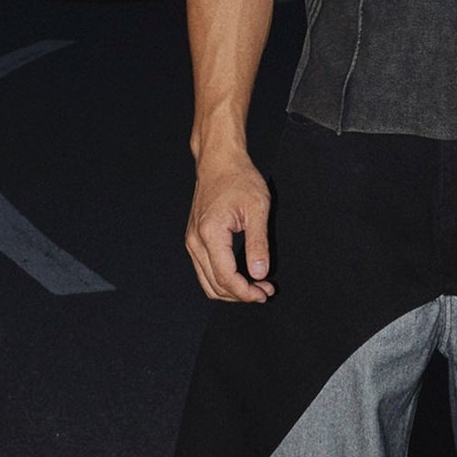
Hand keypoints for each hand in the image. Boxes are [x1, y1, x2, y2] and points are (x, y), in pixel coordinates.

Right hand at [185, 149, 274, 301]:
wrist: (219, 161)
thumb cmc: (239, 178)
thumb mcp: (257, 209)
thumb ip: (258, 244)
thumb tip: (259, 273)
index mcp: (210, 233)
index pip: (226, 278)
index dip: (246, 292)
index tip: (264, 293)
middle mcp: (195, 241)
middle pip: (214, 285)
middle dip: (241, 295)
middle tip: (265, 291)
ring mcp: (192, 241)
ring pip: (207, 282)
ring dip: (231, 290)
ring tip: (256, 286)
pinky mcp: (194, 239)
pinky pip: (205, 270)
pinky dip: (222, 279)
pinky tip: (242, 275)